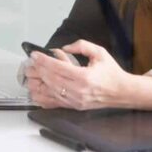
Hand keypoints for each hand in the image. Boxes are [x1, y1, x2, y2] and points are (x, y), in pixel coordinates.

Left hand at [28, 40, 151, 110]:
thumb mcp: (99, 53)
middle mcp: (78, 90)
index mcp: (84, 77)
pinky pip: (53, 103)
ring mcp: (75, 100)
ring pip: (49, 92)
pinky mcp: (74, 106)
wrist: (122, 92)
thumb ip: (81, 45)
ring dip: (36, 83)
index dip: (43, 60)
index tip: (35, 55)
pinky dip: (41, 98)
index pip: (58, 68)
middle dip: (37, 70)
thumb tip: (65, 47)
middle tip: (29, 63)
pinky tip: (34, 91)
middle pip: (50, 79)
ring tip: (29, 75)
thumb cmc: (111, 73)